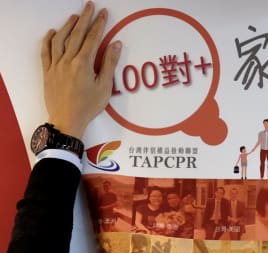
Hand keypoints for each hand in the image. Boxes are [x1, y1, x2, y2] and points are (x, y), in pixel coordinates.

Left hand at [42, 2, 120, 137]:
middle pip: (76, 34)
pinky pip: (45, 51)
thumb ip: (109, 64)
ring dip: (67, 26)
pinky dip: (48, 40)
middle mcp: (67, 61)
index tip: (104, 14)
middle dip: (84, 18)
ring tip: (74, 17)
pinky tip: (52, 32)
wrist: (67, 120)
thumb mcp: (104, 87)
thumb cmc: (88, 106)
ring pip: (60, 39)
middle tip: (89, 6)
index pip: (92, 38)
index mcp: (83, 64)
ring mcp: (56, 65)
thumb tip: (115, 45)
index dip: (99, 24)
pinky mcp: (48, 71)